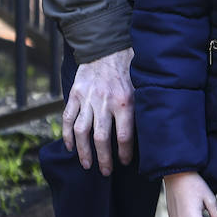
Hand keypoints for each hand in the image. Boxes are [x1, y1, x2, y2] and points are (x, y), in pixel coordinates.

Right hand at [62, 47, 134, 174]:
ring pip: (81, 132)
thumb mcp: (142, 84)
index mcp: (125, 101)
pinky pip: (68, 118)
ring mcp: (87, 98)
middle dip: (103, 159)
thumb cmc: (129, 65)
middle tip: (106, 172)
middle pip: (101, 139)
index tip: (125, 162)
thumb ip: (142, 106)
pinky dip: (67, 135)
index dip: (125, 153)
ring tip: (87, 165)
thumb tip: (150, 129)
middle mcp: (104, 102)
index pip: (124, 136)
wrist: (107, 44)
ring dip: (84, 152)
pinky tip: (70, 147)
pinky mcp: (75, 94)